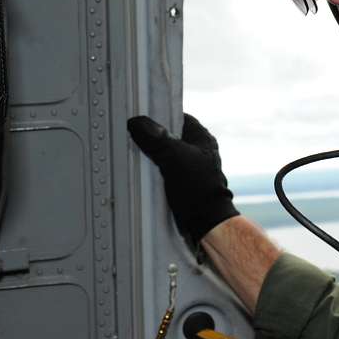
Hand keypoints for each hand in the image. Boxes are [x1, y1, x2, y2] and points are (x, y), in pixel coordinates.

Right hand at [127, 113, 238, 242]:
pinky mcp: (184, 184)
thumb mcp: (174, 158)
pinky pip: (165, 172)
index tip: (140, 117)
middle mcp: (198, 150)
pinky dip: (154, 172)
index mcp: (201, 137)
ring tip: (132, 155)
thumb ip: (156, 139)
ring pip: (165, 155)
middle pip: (169, 137)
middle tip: (132, 138)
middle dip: (151, 138)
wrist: (206, 223)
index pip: (178, 117)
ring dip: (151, 157)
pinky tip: (140, 175)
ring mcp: (192, 168)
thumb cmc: (197, 188)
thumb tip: (137, 122)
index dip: (159, 116)